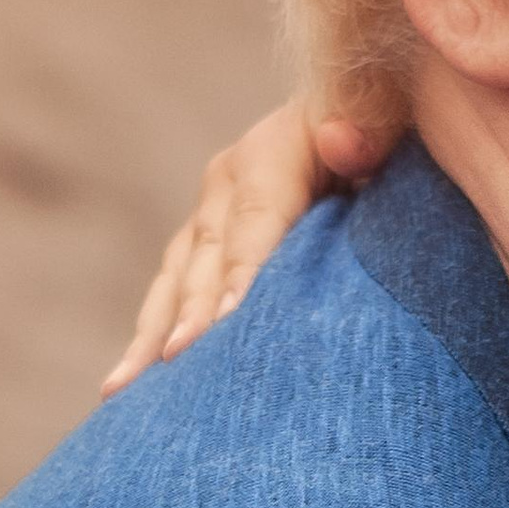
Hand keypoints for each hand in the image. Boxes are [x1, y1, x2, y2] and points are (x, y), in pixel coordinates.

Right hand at [103, 105, 389, 395]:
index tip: (226, 318)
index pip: (256, 218)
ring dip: (149, 335)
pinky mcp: (201, 250)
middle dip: (191, 311)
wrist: (366, 127)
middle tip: (178, 360)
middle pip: (207, 256)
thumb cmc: (385, 132)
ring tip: (121, 389)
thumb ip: (370, 127)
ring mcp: (208, 218)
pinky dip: (150, 339)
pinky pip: (169, 297)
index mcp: (271, 150)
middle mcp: (226, 183)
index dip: (243, 269)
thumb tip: (343, 143)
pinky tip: (126, 387)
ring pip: (173, 282)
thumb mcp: (387, 119)